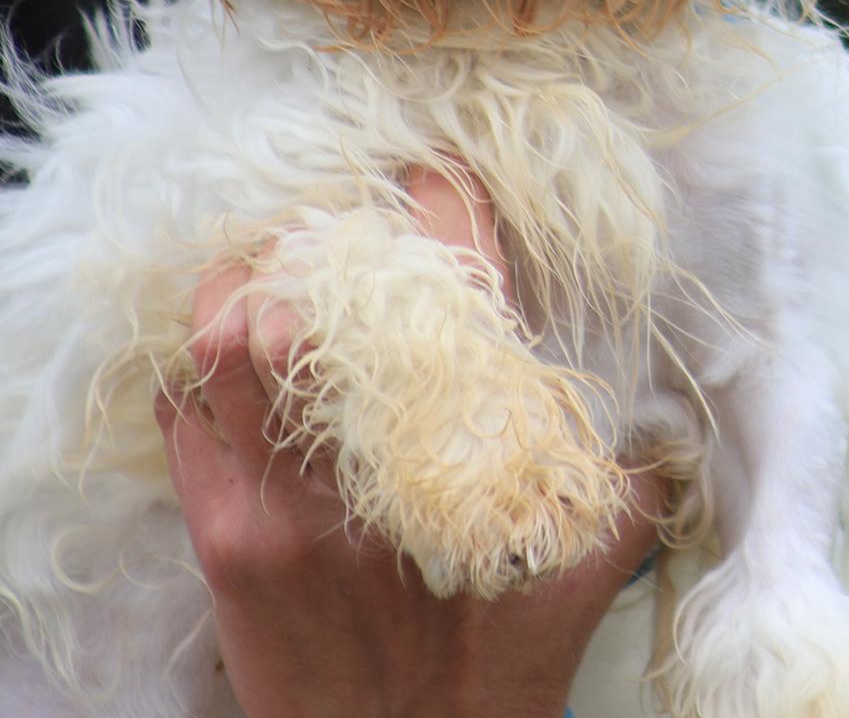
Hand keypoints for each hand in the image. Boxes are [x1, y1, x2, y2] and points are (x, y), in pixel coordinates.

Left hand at [155, 166, 663, 717]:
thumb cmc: (494, 671)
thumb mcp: (582, 574)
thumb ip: (625, 487)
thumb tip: (668, 427)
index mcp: (471, 453)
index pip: (456, 288)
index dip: (439, 208)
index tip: (426, 181)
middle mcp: (372, 468)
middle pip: (308, 304)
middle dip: (307, 248)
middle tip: (318, 235)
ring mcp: (284, 506)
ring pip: (227, 348)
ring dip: (235, 294)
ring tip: (255, 277)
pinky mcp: (224, 543)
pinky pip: (180, 419)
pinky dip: (192, 375)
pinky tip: (217, 367)